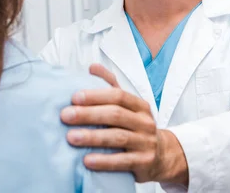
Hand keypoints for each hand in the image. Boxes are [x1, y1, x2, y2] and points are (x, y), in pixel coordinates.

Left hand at [61, 64, 188, 184]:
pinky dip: (104, 161)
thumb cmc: (136, 126)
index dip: (96, 95)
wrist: (163, 155)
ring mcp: (146, 142)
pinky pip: (122, 161)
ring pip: (118, 137)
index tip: (74, 97)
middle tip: (66, 116)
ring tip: (71, 137)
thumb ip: (110, 84)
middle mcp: (144, 122)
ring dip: (92, 137)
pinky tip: (87, 160)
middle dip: (88, 114)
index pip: (118, 96)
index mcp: (139, 105)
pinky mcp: (144, 162)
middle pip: (115, 115)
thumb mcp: (127, 105)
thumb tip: (92, 67)